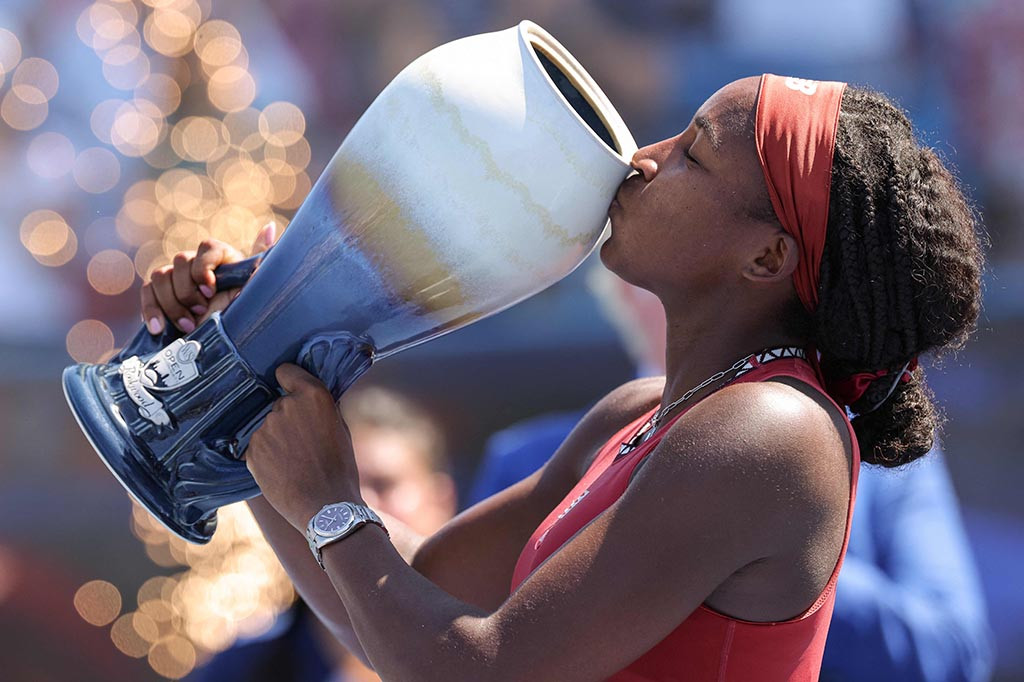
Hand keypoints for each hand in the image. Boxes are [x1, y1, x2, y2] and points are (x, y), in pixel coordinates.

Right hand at [140, 222, 276, 334]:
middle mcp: (197, 264)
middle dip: (187, 291)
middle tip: (201, 311)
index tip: (210, 291)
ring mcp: (176, 279)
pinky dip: (151, 310)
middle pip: (180, 260)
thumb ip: (260, 259)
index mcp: (222, 259)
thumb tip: (269, 227)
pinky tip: (158, 329)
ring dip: (171, 303)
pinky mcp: (160, 295)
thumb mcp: (253, 291)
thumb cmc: (242, 318)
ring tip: (187, 326)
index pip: (208, 246)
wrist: (223, 347)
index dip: (204, 268)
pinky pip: (147, 292)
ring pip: (160, 276)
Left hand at [246, 363, 363, 530]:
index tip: (290, 388)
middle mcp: (284, 406)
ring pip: (268, 426)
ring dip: (277, 437)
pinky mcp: (251, 450)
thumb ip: (320, 409)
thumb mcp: (340, 428)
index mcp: (312, 396)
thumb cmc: (340, 467)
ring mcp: (264, 428)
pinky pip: (258, 446)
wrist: (325, 506)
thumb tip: (308, 401)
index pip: (286, 371)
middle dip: (288, 417)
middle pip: (279, 404)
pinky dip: (267, 455)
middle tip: (303, 440)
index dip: (289, 380)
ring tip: (295, 460)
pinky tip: (283, 470)